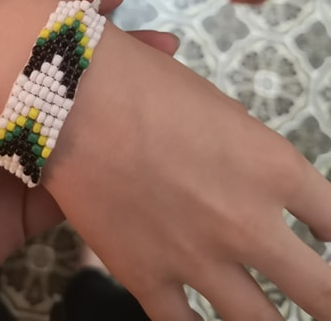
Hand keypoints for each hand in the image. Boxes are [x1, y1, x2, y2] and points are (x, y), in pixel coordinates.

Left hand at [0, 0, 178, 320]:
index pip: (7, 39)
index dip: (54, 14)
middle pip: (47, 80)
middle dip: (99, 58)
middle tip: (153, 44)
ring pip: (65, 130)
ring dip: (109, 109)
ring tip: (159, 88)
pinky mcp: (12, 218)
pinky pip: (65, 190)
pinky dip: (97, 174)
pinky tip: (130, 156)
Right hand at [47, 28, 330, 319]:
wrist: (74, 99)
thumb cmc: (145, 82)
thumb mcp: (213, 105)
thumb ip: (241, 149)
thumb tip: (246, 168)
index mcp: (272, 167)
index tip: (327, 239)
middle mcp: (248, 223)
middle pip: (321, 291)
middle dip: (330, 299)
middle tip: (325, 299)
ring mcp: (199, 259)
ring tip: (272, 319)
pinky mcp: (147, 278)